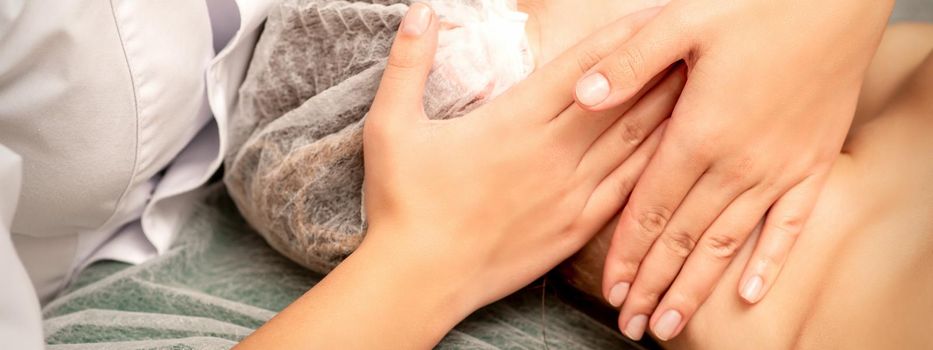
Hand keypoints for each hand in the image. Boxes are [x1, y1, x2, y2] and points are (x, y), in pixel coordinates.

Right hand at [363, 5, 682, 316]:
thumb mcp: (391, 125)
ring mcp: (570, 192)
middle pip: (622, 98)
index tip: (655, 16)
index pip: (584, 68)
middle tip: (694, 42)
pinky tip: (683, 150)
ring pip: (634, 142)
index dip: (623, 38)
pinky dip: (659, 164)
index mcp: (515, 121)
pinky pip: (629, 189)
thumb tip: (420, 10)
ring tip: (703, 82)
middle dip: (660, 65)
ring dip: (669, 109)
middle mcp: (553, 152)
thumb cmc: (402, 202)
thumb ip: (409, 63)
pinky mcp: (575, 227)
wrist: (419, 278)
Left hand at [573, 0, 893, 340]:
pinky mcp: (814, 163)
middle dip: (654, 285)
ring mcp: (780, 168)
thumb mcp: (681, 20)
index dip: (629, 254)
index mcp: (700, 132)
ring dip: (698, 287)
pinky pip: (790, 224)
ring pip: (730, 243)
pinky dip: (771, 261)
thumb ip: (629, 63)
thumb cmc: (756, 5)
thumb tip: (582, 95)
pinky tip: (752, 294)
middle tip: (632, 326)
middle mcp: (739, 163)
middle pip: (686, 239)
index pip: (653, 209)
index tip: (612, 291)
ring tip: (671, 324)